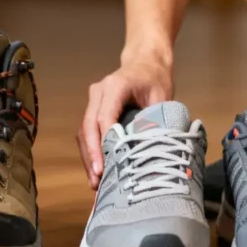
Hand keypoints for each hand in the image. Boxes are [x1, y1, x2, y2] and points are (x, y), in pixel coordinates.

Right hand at [77, 58, 172, 187]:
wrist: (145, 62)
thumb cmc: (156, 79)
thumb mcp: (162, 98)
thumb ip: (154, 121)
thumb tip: (149, 151)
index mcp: (115, 85)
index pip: (104, 116)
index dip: (104, 142)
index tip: (106, 165)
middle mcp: (98, 92)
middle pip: (89, 126)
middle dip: (92, 155)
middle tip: (98, 179)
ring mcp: (93, 100)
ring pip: (84, 132)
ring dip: (88, 158)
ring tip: (95, 183)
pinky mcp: (92, 110)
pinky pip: (87, 133)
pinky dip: (91, 153)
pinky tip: (96, 173)